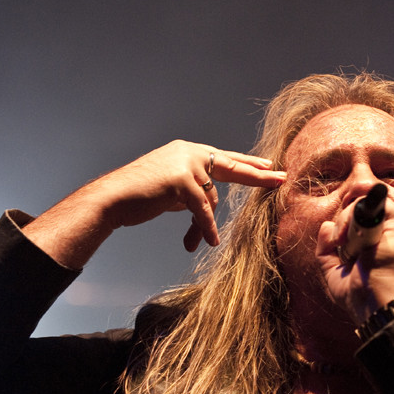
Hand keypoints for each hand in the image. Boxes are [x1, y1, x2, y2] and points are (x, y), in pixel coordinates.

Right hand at [96, 140, 284, 250]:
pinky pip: (201, 209)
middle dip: (258, 175)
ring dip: (203, 223)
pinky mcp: (181, 180)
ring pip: (211, 198)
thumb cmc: (139, 198)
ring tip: (197, 241)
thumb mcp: (172, 192)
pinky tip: (206, 241)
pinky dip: (204, 227)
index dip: (248, 163)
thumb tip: (207, 204)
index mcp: (188, 152)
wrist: (111, 199)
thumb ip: (192, 191)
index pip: (224, 158)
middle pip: (231, 166)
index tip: (269, 166)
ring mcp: (184, 163)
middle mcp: (188, 152)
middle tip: (281, 179)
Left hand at [315, 197, 393, 323]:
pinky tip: (346, 237)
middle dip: (345, 218)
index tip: (338, 226)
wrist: (374, 307)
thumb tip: (325, 226)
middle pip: (368, 208)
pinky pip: (376, 205)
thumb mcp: (336, 271)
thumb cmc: (359, 296)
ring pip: (370, 204)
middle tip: (337, 240)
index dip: (351, 214)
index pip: (370, 216)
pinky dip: (354, 215)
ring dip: (347, 218)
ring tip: (341, 242)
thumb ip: (327, 249)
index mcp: (388, 244)